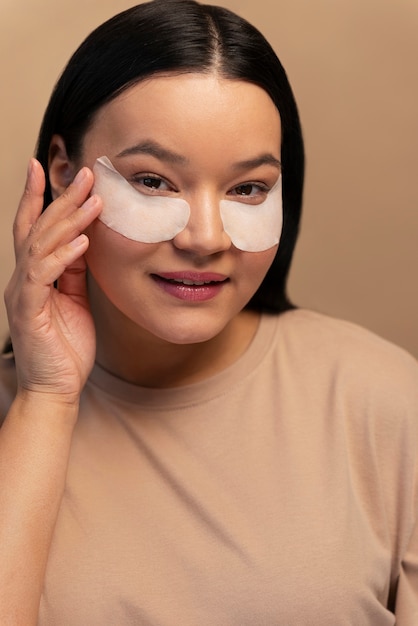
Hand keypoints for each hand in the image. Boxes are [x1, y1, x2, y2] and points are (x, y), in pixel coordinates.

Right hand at [4, 159, 102, 402]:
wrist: (56, 389)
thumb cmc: (66, 348)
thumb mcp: (74, 302)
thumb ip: (74, 273)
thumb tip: (84, 243)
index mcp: (34, 276)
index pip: (34, 229)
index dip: (39, 197)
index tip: (48, 167)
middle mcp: (24, 279)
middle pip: (38, 228)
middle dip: (61, 198)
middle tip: (85, 173)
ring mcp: (23, 294)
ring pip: (41, 245)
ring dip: (68, 220)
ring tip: (93, 199)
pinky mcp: (29, 312)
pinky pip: (43, 276)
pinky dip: (63, 256)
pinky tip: (83, 242)